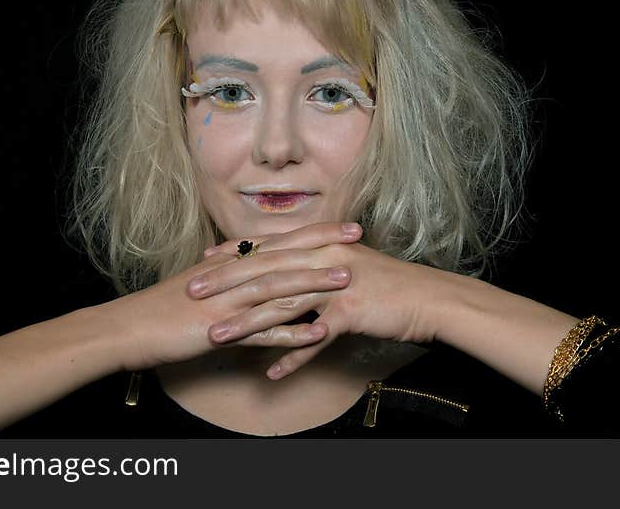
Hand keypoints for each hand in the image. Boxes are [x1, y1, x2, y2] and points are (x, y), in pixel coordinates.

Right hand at [107, 222, 364, 371]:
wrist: (127, 328)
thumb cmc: (162, 308)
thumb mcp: (200, 285)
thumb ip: (230, 277)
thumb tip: (255, 272)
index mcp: (229, 263)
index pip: (279, 241)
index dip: (314, 231)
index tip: (345, 225)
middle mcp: (231, 276)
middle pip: (285, 256)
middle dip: (324, 245)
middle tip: (359, 236)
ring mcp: (227, 302)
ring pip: (277, 288)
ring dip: (315, 283)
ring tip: (348, 279)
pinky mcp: (220, 330)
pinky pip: (261, 332)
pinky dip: (291, 333)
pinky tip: (317, 334)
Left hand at [189, 222, 444, 378]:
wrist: (427, 296)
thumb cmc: (387, 283)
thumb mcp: (348, 264)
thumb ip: (316, 264)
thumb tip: (290, 268)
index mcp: (319, 245)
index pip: (267, 247)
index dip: (233, 254)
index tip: (203, 261)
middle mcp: (323, 259)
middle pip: (265, 271)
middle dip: (225, 282)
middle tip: (192, 293)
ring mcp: (335, 285)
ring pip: (282, 304)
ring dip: (247, 324)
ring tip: (217, 337)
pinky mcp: (349, 311)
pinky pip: (315, 338)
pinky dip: (293, 357)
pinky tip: (272, 373)